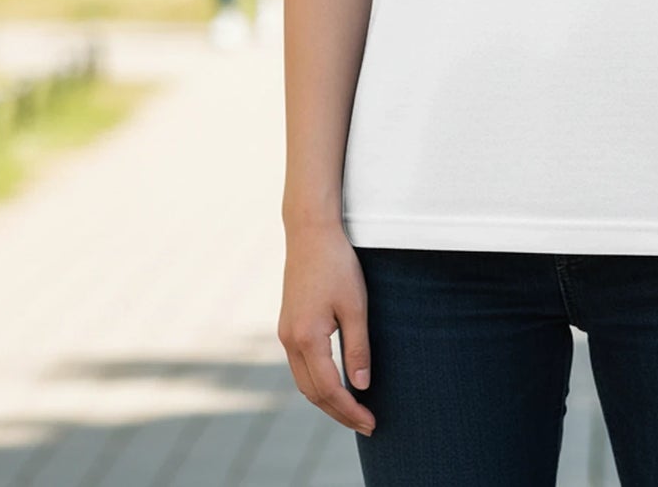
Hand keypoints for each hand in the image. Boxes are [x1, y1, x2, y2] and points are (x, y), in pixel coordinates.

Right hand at [279, 222, 376, 436]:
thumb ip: (358, 347)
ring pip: (304, 381)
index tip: (371, 422)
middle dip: (339, 412)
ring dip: (327, 400)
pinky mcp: (288, 325)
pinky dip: (317, 382)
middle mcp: (289, 340)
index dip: (350, 410)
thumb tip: (361, 386)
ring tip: (353, 410)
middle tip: (367, 424)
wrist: (310, 233)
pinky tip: (335, 383)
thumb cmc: (337, 264)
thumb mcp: (355, 305)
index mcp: (307, 338)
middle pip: (313, 393)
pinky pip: (300, 366)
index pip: (329, 389)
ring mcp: (285, 333)